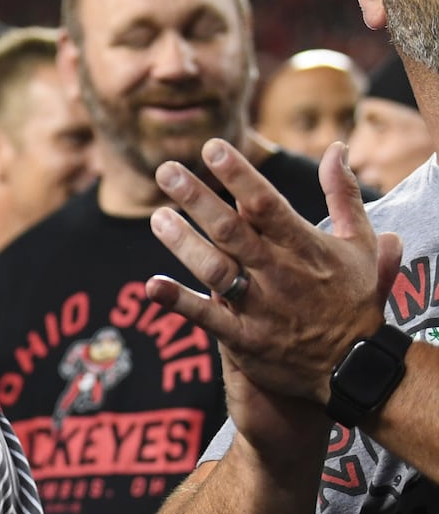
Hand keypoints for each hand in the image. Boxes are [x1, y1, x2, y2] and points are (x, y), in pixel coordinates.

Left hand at [145, 140, 403, 430]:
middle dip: (198, 199)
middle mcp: (279, 273)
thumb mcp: (361, 243)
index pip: (266, 204)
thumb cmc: (354, 298)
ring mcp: (260, 307)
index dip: (238, 175)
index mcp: (305, 246)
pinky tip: (151, 286)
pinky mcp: (244, 339)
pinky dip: (179, 302)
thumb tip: (336, 147)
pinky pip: (207, 319)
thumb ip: (343, 194)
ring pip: (217, 270)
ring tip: (158, 217)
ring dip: (184, 244)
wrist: (353, 366)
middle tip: (166, 171)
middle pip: (233, 230)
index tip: (211, 148)